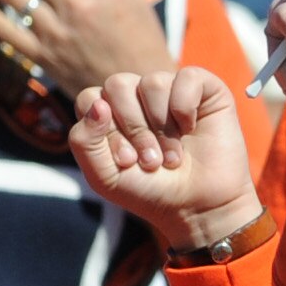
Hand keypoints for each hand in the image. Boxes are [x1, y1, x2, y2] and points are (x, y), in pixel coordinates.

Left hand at [69, 67, 264, 251]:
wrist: (198, 207)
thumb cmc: (150, 191)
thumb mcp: (104, 177)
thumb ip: (83, 141)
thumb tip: (98, 104)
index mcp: (109, 112)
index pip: (90, 99)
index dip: (106, 131)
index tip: (127, 161)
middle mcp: (136, 96)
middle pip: (118, 85)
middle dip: (134, 129)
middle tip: (151, 161)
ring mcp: (168, 89)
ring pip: (152, 83)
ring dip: (163, 127)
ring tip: (173, 156)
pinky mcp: (202, 88)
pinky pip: (187, 77)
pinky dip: (185, 108)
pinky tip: (191, 129)